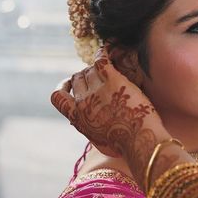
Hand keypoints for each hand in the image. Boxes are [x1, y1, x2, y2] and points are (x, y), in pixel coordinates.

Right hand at [51, 46, 166, 162]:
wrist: (139, 141)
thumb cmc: (124, 147)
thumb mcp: (100, 144)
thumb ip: (91, 131)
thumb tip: (86, 127)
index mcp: (77, 118)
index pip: (57, 97)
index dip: (63, 87)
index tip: (69, 84)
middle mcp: (83, 101)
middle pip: (77, 79)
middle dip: (85, 76)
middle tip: (99, 77)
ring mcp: (97, 89)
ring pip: (89, 70)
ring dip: (96, 68)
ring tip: (107, 67)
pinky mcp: (113, 80)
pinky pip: (102, 60)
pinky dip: (103, 53)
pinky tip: (108, 51)